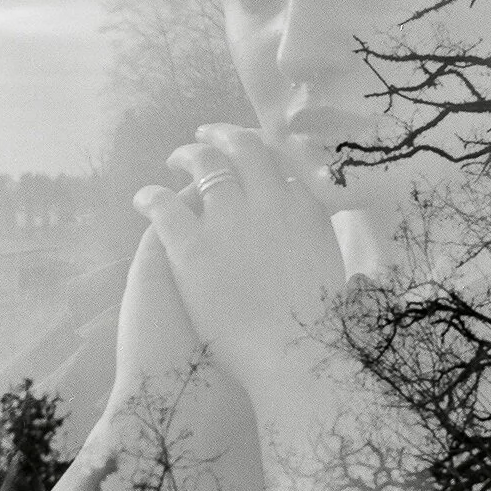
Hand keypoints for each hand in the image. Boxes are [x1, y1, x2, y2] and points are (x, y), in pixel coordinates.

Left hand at [132, 124, 346, 399]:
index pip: (285, 161)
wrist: (295, 355)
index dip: (268, 150)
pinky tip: (143, 198)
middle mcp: (270, 201)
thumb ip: (333, 256)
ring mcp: (230, 220)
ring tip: (177, 157)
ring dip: (188, 154)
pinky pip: (163, 207)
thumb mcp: (338, 278)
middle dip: (225, 135)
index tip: (258, 150)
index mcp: (307, 207)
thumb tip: (346, 270)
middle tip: (208, 134)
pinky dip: (151, 197)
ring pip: (203, 166)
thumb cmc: (322, 327)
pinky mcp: (191, 247)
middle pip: (246, 149)